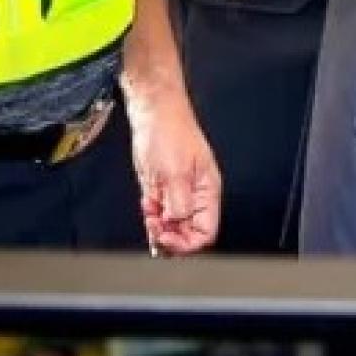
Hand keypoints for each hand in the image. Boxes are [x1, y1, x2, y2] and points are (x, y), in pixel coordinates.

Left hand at [125, 87, 221, 254]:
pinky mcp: (162, 189)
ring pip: (172, 226)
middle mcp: (195, 195)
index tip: (168, 237)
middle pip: (188, 233)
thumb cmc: (170, 131)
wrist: (152, 113)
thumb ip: (179, 202)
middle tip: (155, 226)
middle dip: (170, 235)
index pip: (205, 232)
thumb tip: (177, 224)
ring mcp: (178, 193)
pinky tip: (147, 205)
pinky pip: (160, 215)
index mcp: (208, 191)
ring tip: (150, 212)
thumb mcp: (175, 171)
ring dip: (158, 226)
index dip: (187, 242)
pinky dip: (151, 217)